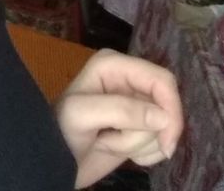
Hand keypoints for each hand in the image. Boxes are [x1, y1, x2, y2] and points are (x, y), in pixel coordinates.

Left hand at [54, 49, 183, 188]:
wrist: (53, 159)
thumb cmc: (60, 129)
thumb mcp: (82, 114)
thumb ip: (121, 110)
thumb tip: (163, 117)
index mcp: (114, 64)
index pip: (161, 79)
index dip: (170, 109)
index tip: (166, 142)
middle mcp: (128, 78)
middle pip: (166, 104)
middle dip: (150, 132)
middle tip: (123, 145)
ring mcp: (134, 102)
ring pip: (164, 126)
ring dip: (141, 144)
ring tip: (110, 142)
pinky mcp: (138, 125)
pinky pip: (160, 140)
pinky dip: (146, 153)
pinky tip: (120, 150)